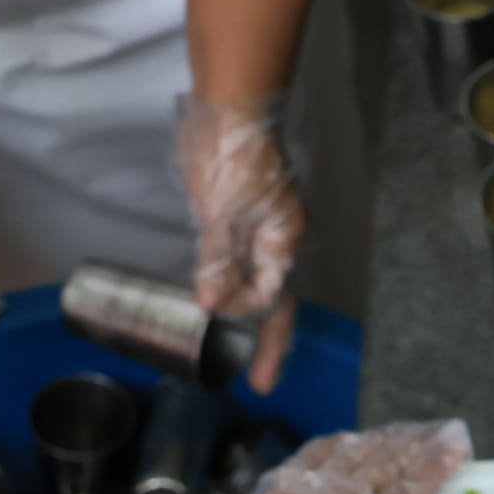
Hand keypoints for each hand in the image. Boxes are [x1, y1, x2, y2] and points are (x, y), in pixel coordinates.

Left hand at [132, 421, 478, 493]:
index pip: (410, 490)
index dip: (437, 465)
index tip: (460, 442)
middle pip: (387, 460)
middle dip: (419, 442)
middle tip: (446, 427)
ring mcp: (305, 489)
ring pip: (355, 451)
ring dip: (386, 437)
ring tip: (410, 429)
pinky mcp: (278, 489)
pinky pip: (317, 452)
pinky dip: (341, 441)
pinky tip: (348, 438)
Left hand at [177, 89, 304, 393]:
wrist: (229, 110)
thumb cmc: (232, 159)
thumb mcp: (223, 211)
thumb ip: (219, 259)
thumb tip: (211, 306)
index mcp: (282, 241)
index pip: (268, 295)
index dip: (242, 311)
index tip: (211, 315)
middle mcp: (279, 243)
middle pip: (279, 303)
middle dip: (270, 344)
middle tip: (262, 383)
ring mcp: (262, 233)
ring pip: (264, 288)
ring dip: (256, 323)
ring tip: (248, 356)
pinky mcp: (242, 222)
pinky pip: (245, 268)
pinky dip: (238, 292)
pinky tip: (224, 305)